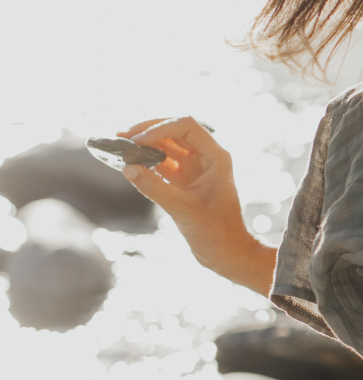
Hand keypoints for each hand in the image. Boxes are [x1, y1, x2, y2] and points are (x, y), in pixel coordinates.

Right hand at [120, 117, 275, 294]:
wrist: (226, 253)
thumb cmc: (214, 232)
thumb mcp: (182, 210)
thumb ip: (154, 188)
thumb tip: (127, 168)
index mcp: (216, 157)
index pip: (186, 127)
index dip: (159, 128)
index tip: (136, 140)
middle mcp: (207, 157)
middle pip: (175, 130)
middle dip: (148, 131)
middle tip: (120, 137)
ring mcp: (195, 168)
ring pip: (167, 145)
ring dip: (143, 144)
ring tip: (118, 145)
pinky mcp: (185, 180)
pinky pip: (162, 163)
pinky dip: (145, 161)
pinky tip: (127, 162)